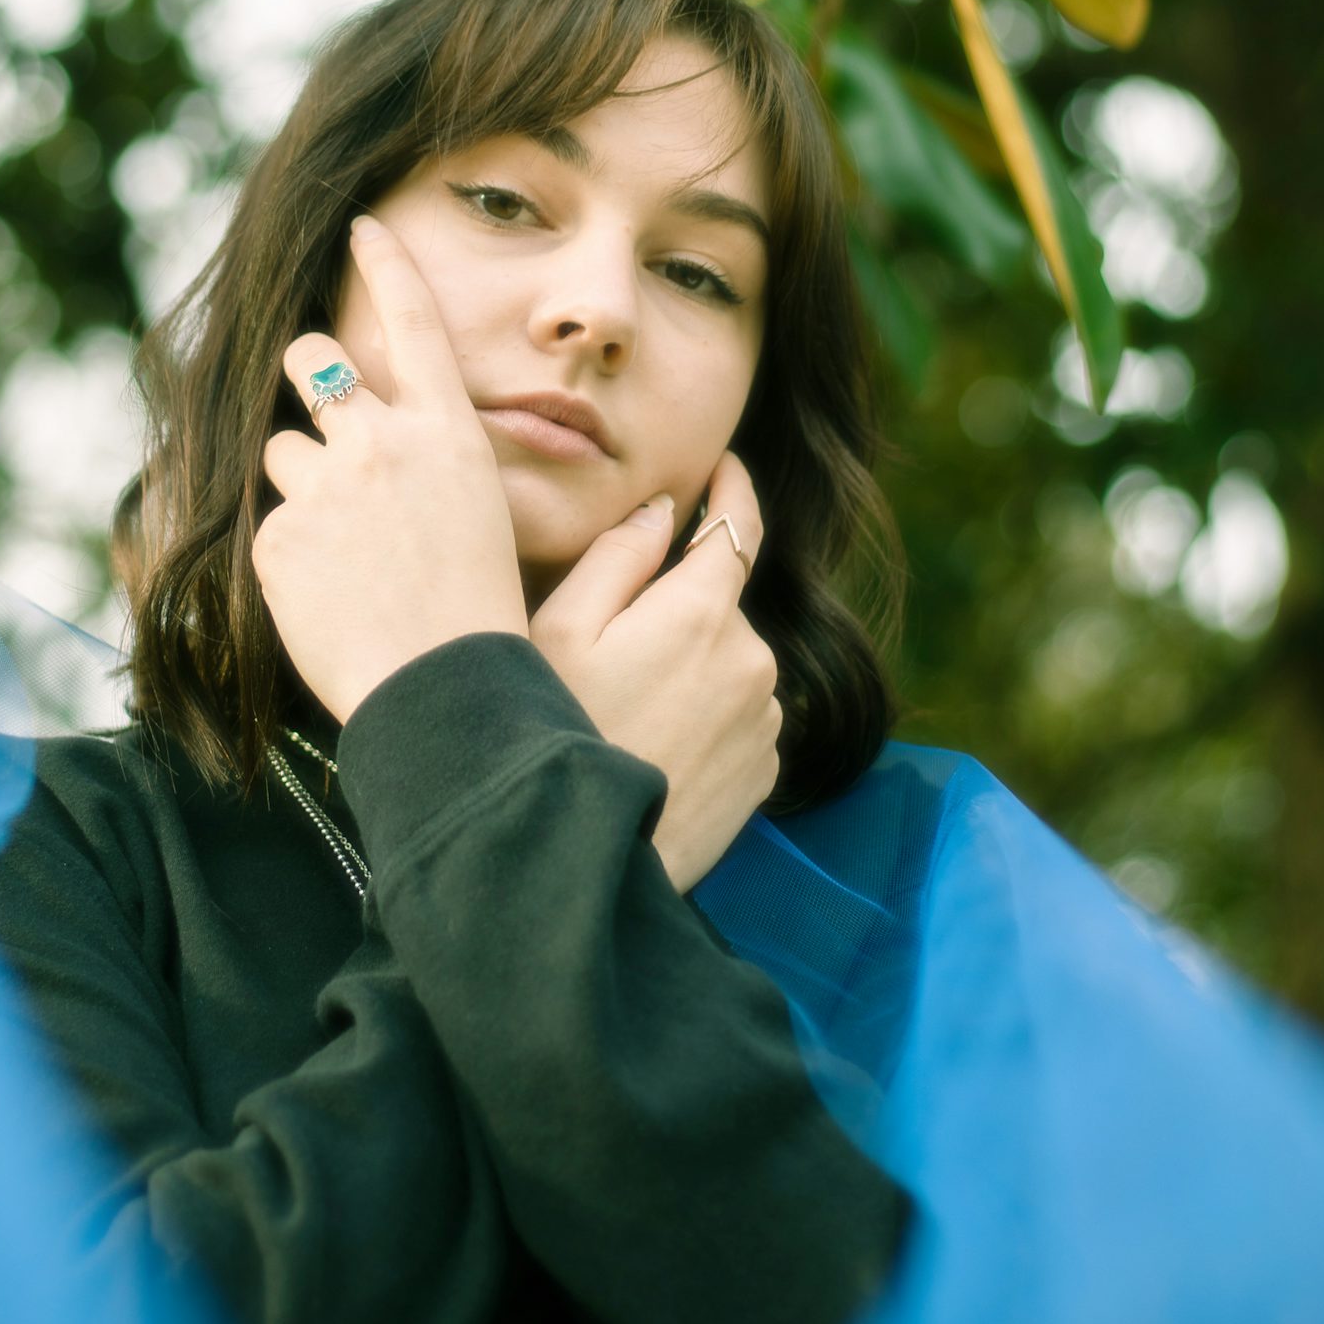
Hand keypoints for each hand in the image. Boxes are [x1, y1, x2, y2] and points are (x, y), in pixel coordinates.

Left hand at [257, 216, 528, 723]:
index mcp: (448, 432)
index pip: (415, 321)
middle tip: (317, 406)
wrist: (447, 687)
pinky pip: (270, 522)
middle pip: (315, 359)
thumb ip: (426, 460)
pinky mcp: (279, 535)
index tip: (361, 225)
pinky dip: (290, 552)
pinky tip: (326, 593)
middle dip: (307, 370)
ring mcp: (326, 485)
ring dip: (301, 480)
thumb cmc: (479, 612)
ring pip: (284, 447)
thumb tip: (383, 437)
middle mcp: (384, 441)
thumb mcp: (481, 512)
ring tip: (340, 546)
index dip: (387, 264)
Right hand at [528, 450, 779, 893]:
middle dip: (678, 608)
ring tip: (624, 712)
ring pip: (729, 664)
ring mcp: (766, 720)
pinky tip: (652, 748)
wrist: (583, 858)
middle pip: (720, 605)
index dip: (732, 485)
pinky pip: (738, 720)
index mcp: (703, 612)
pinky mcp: (765, 773)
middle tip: (610, 648)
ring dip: (691, 668)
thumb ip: (616, 557)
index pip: (738, 524)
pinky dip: (704, 720)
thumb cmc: (557, 737)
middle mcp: (754, 659)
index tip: (725, 464)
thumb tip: (662, 510)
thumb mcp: (560, 631)